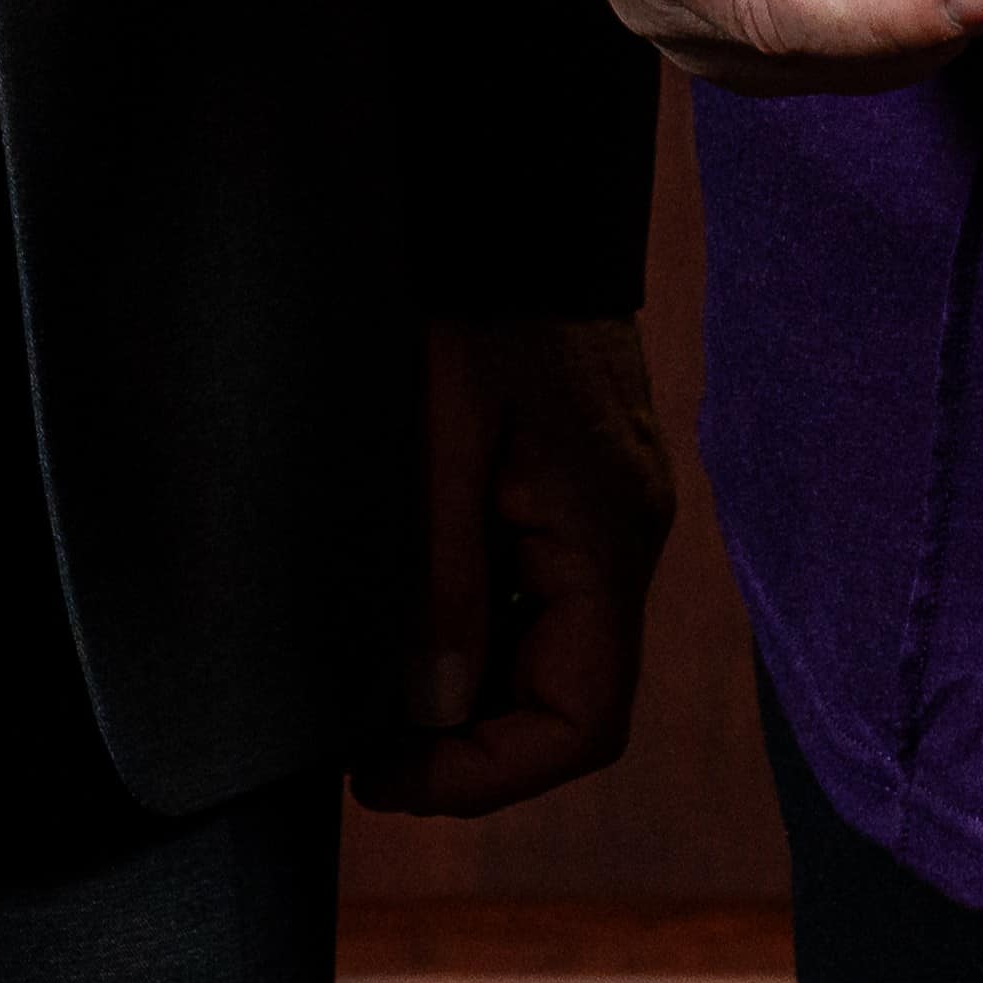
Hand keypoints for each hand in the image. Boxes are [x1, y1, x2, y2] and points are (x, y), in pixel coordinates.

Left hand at [365, 311, 673, 813]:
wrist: (518, 204)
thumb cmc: (482, 300)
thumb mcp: (443, 434)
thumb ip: (443, 577)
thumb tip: (430, 709)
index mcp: (606, 541)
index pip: (583, 722)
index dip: (489, 775)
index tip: (388, 778)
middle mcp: (622, 543)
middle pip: (566, 700)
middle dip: (468, 743)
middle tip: (360, 751)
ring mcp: (602, 517)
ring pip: (547, 653)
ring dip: (467, 692)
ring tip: (369, 698)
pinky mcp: (573, 491)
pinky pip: (535, 595)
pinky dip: (474, 630)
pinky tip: (405, 624)